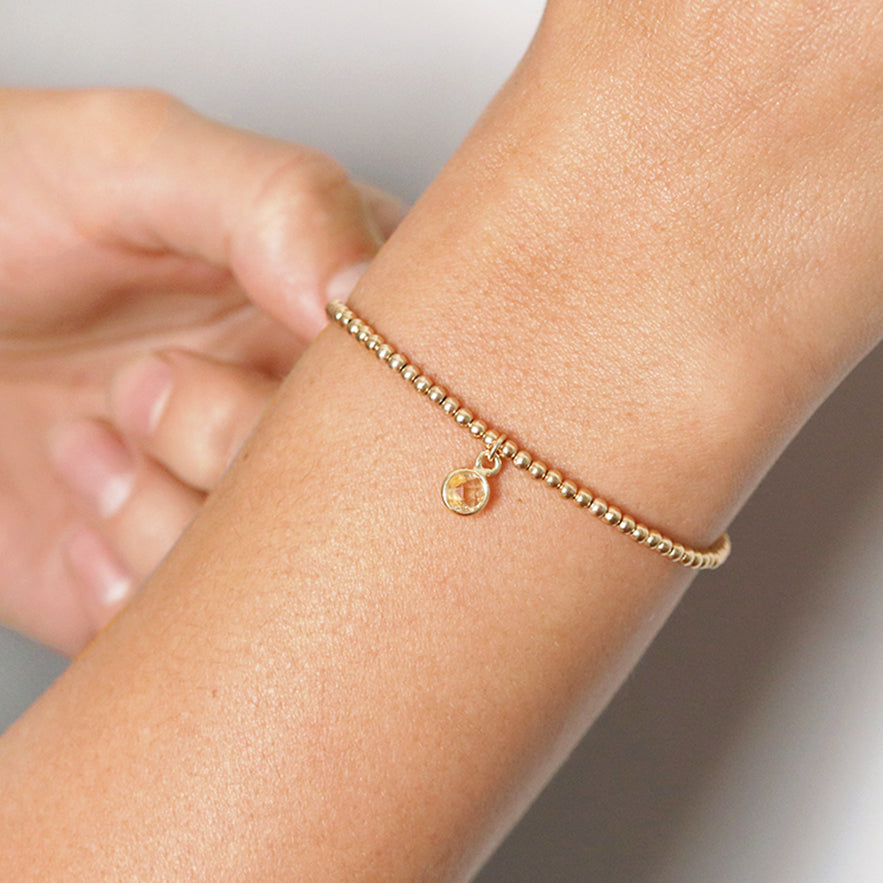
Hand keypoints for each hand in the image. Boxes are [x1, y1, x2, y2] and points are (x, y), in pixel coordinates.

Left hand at [0, 88, 400, 653]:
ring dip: (163, 521)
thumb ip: (275, 199)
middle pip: (354, 496)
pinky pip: (196, 639)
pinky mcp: (177, 586)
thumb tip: (366, 289)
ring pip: (278, 579)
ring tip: (91, 439)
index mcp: (335, 316)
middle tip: (141, 383)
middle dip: (230, 447)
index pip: (415, 383)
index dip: (353, 395)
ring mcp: (240, 507)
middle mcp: (303, 419)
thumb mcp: (130, 158)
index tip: (260, 362)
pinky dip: (125, 591)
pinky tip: (83, 508)